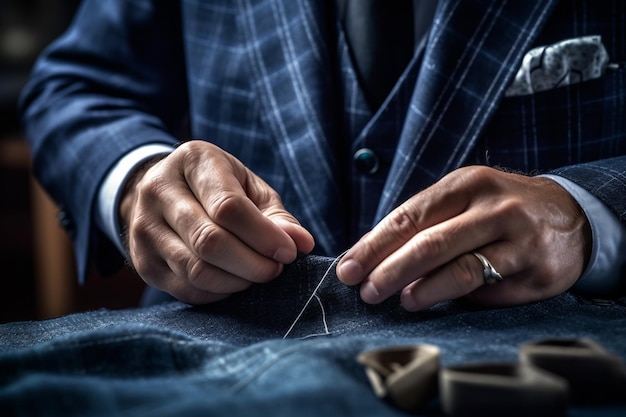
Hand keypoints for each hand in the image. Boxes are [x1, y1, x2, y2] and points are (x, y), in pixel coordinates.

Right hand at [120, 140, 314, 303]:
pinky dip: (218, 293)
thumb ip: (277, 216)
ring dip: (237, 281)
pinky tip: (234, 282)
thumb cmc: (218, 188)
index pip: (228, 207)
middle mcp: (159, 191)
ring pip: (196, 270)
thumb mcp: (249, 188)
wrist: (164, 192)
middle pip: (209, 241)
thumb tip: (302, 244)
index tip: (288, 253)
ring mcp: (144, 228)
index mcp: (193, 161)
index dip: (263, 236)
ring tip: (256, 274)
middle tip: (275, 269)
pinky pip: (185, 289)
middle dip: (252, 264)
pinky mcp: (142, 261)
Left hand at [337, 166, 591, 309]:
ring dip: (421, 290)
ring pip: (460, 269)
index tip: (348, 269)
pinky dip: (456, 298)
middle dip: (388, 271)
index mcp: (466, 183)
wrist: (571, 215)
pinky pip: (489, 289)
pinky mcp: (537, 269)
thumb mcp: (464, 200)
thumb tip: (370, 256)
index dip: (373, 246)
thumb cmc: (499, 209)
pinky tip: (435, 301)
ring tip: (399, 301)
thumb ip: (423, 224)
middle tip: (366, 292)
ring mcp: (519, 238)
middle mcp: (494, 206)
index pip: (409, 216)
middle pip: (429, 243)